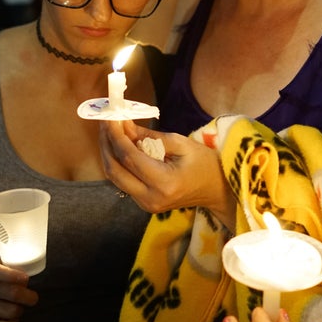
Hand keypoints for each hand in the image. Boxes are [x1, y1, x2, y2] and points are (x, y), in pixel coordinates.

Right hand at [0, 258, 38, 321]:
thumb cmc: (0, 285)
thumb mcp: (5, 271)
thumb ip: (16, 270)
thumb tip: (30, 275)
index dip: (13, 275)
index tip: (26, 279)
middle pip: (12, 293)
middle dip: (28, 297)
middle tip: (33, 298)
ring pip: (10, 311)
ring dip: (19, 311)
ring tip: (18, 309)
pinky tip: (11, 320)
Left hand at [98, 119, 234, 224]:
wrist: (216, 190)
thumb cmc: (204, 163)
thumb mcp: (180, 143)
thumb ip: (149, 135)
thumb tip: (124, 125)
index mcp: (164, 182)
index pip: (129, 157)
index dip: (115, 135)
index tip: (110, 116)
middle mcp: (150, 197)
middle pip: (115, 170)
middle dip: (106, 144)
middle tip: (105, 122)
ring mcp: (145, 204)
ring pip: (114, 178)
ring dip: (108, 152)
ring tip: (108, 131)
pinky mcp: (143, 203)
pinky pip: (123, 181)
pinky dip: (117, 162)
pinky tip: (118, 145)